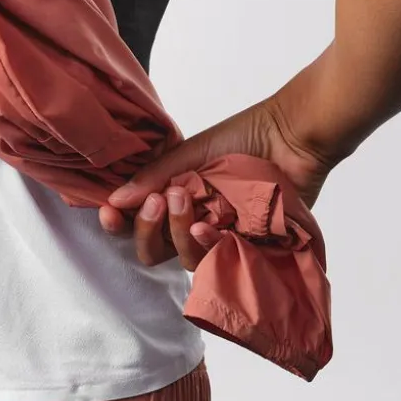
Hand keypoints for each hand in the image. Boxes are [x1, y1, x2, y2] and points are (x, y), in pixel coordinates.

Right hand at [98, 96, 333, 268]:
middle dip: (147, 228)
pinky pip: (220, 263)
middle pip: (155, 249)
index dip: (121, 224)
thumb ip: (153, 176)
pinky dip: (207, 245)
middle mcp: (196, 223)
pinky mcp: (249, 251)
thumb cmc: (242, 137)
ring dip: (177, 232)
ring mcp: (222, 240)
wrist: (290, 137)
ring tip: (184, 200)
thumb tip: (115, 200)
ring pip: (185, 259)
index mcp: (177, 199)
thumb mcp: (189, 152)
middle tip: (159, 199)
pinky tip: (205, 227)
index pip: (140, 222)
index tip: (110, 213)